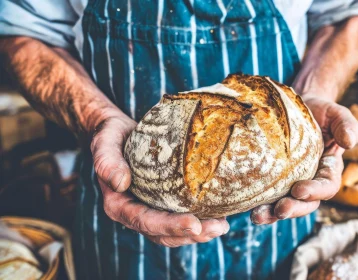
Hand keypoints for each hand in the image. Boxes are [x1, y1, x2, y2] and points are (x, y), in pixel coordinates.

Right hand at [91, 113, 229, 246]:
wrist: (117, 133)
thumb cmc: (111, 136)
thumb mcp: (105, 142)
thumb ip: (107, 161)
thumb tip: (120, 182)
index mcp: (118, 205)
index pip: (145, 221)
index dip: (169, 226)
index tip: (193, 224)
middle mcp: (134, 214)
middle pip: (163, 234)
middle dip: (192, 235)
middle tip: (218, 228)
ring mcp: (149, 211)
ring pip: (174, 233)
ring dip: (199, 233)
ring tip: (222, 226)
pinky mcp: (162, 205)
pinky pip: (180, 219)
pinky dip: (199, 221)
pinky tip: (218, 216)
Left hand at [251, 96, 357, 223]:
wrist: (296, 106)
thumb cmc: (320, 111)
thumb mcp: (336, 113)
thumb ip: (346, 125)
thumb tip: (350, 142)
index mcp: (329, 168)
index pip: (327, 186)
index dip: (315, 191)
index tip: (299, 190)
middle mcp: (311, 180)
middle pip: (306, 203)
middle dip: (294, 209)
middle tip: (280, 210)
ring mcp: (290, 183)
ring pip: (285, 205)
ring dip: (272, 213)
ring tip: (257, 216)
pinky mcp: (273, 181)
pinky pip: (267, 197)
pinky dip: (258, 204)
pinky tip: (246, 208)